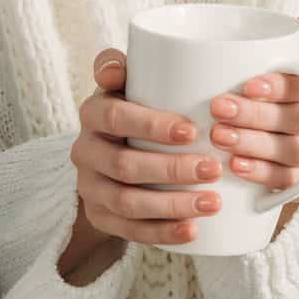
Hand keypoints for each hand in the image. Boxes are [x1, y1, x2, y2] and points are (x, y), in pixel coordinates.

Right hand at [67, 48, 224, 251]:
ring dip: (172, 205)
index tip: (192, 131)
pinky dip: (162, 233)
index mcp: (92, 113)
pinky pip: (129, 231)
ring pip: (127, 202)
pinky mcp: (100, 216)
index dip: (150, 125)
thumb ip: (121, 66)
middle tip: (214, 169)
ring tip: (213, 201)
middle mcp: (84, 151)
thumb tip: (115, 68)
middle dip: (172, 169)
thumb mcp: (128, 83)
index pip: (114, 117)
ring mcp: (90, 187)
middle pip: (124, 165)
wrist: (110, 150)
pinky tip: (192, 230)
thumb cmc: (134, 108)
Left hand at [207, 10, 298, 233]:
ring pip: (296, 153)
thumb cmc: (287, 77)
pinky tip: (236, 166)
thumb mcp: (295, 50)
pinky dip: (263, 174)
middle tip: (218, 109)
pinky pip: (295, 183)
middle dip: (257, 116)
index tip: (246, 85)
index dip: (283, 87)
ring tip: (219, 136)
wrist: (289, 122)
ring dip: (254, 145)